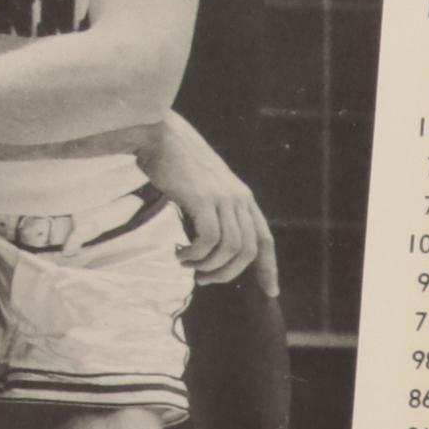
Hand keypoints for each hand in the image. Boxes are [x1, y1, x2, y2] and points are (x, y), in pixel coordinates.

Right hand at [148, 116, 277, 290]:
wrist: (159, 136)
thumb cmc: (175, 162)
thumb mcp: (204, 186)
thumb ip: (214, 208)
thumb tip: (209, 242)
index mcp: (243, 197)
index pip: (264, 239)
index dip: (269, 268)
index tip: (270, 292)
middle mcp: (239, 198)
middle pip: (247, 250)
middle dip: (228, 273)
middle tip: (204, 279)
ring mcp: (222, 198)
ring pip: (229, 249)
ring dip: (208, 265)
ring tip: (187, 266)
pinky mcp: (202, 199)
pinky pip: (208, 240)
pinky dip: (195, 254)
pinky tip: (180, 253)